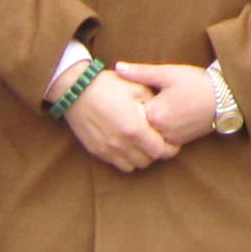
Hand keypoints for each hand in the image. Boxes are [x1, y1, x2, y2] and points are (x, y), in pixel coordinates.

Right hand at [62, 66, 178, 171]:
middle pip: (148, 161)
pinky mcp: (97, 151)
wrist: (76, 90)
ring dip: (141, 158)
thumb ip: (153, 103)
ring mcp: (108, 149)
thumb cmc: (108, 85)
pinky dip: (126, 159)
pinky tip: (127, 146)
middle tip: (158, 142)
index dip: (170, 149)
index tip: (173, 143)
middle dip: (156, 153)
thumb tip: (164, 113)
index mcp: (134, 128)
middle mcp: (121, 143)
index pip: (160, 150)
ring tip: (143, 145)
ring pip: (133, 166)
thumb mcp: (136, 87)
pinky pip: (117, 164)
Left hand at [110, 60, 227, 149]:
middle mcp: (161, 131)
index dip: (124, 104)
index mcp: (155, 114)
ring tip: (144, 112)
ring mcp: (170, 139)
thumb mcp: (168, 73)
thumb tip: (118, 67)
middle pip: (136, 128)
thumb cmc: (196, 83)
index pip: (128, 114)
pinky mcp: (179, 143)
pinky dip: (155, 133)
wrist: (225, 98)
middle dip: (132, 117)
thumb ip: (141, 72)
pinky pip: (159, 142)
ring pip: (147, 137)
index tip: (125, 95)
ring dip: (143, 127)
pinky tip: (158, 120)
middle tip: (131, 105)